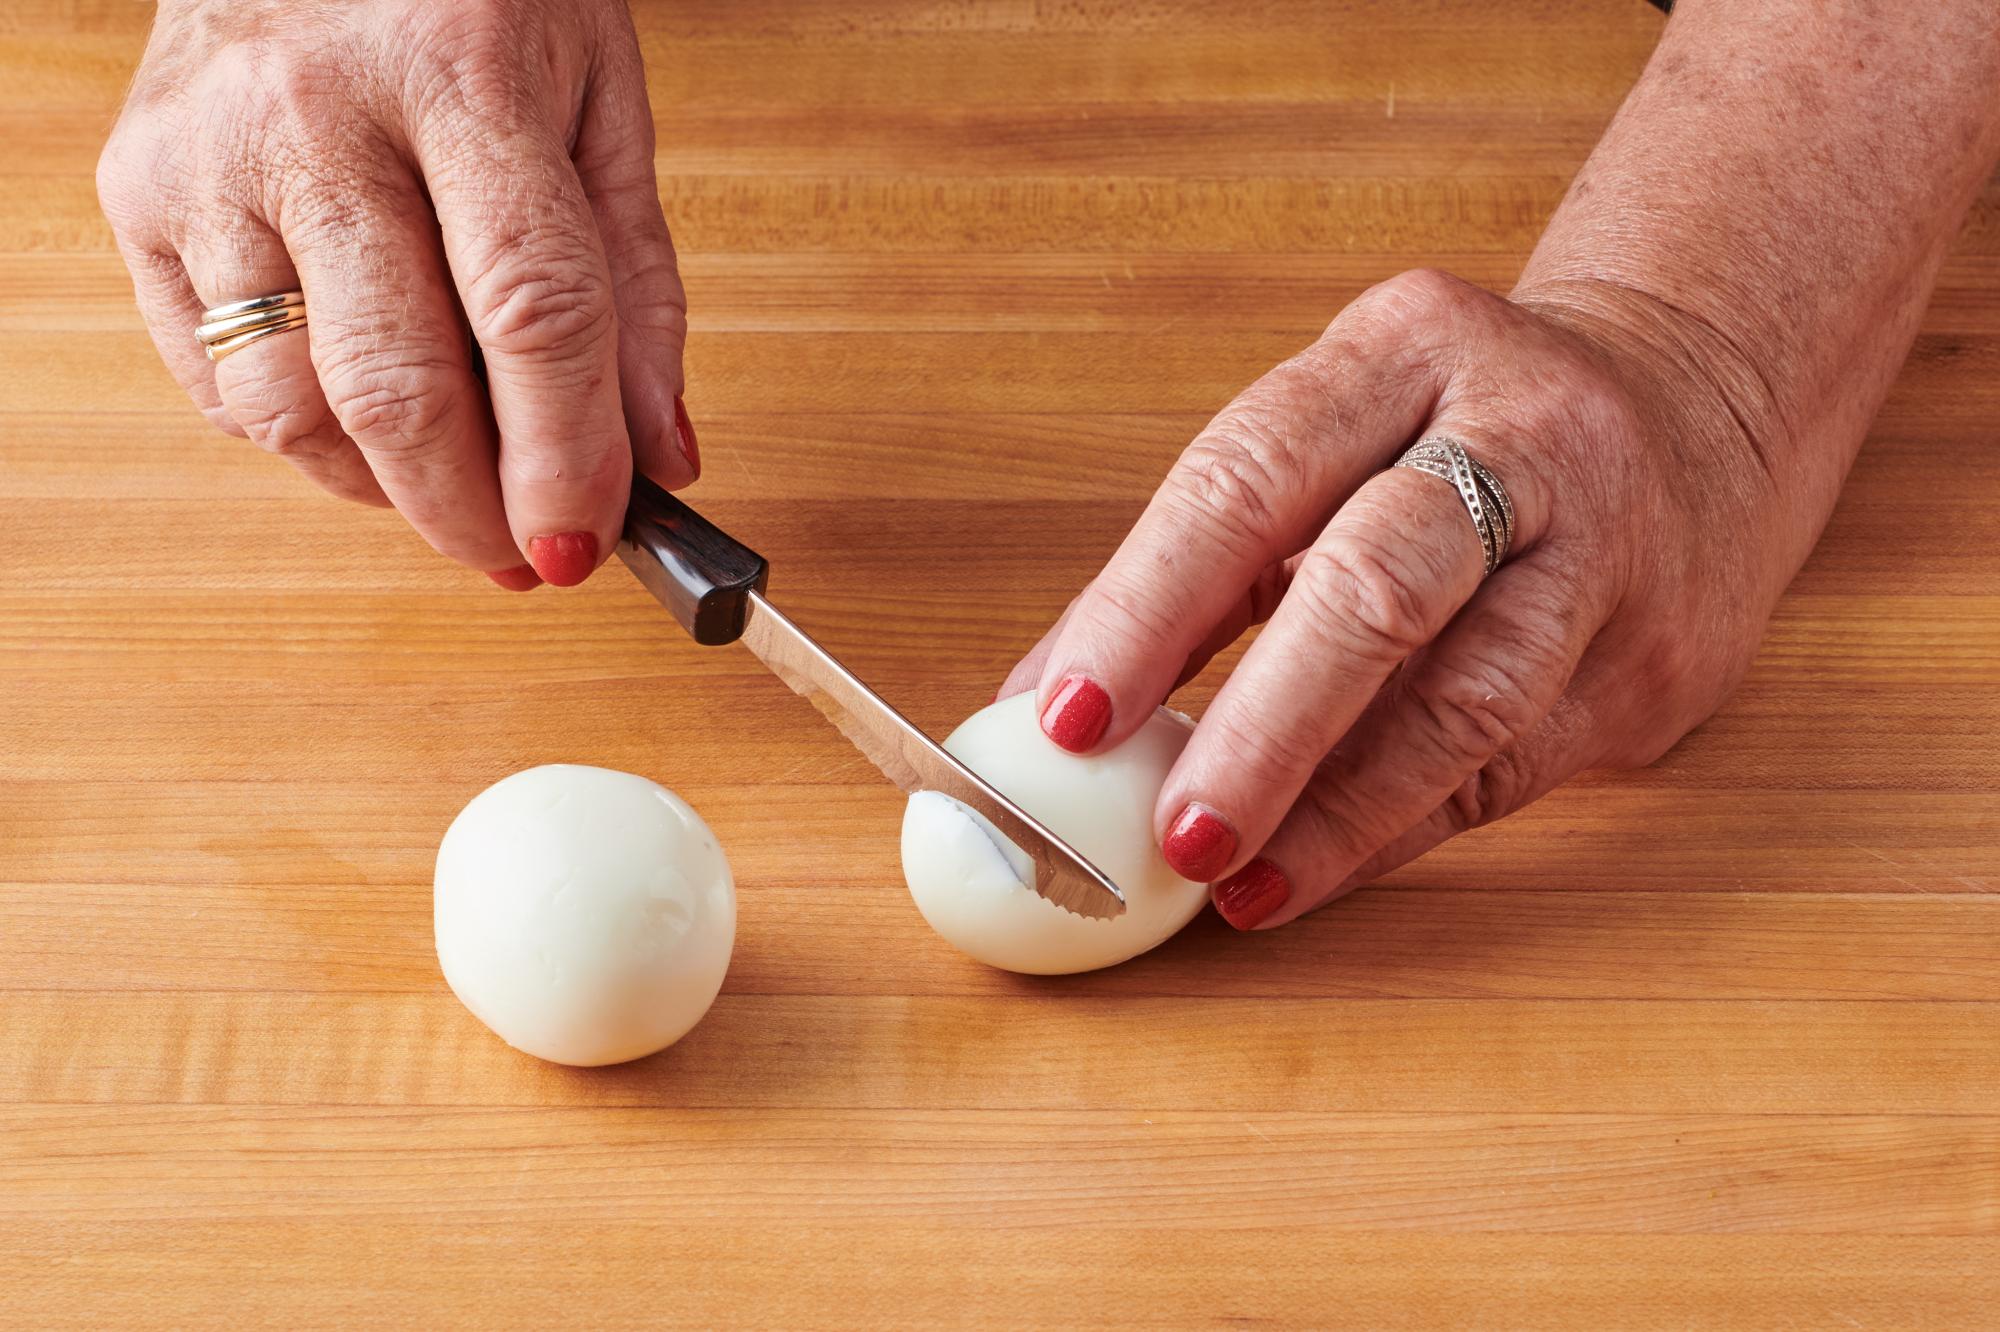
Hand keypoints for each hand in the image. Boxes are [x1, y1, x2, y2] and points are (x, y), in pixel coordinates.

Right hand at [97, 0, 695, 588]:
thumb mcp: (599, 100)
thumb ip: (636, 283)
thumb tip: (658, 455)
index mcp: (461, 72)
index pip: (530, 310)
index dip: (564, 456)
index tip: (587, 541)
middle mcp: (315, 113)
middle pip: (398, 386)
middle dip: (474, 512)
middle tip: (526, 553)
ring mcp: (207, 156)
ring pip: (289, 408)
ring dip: (386, 492)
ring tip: (453, 486)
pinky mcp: (134, 190)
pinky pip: (218, 385)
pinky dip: (306, 439)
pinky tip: (366, 416)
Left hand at [1000, 269, 1821, 928]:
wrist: (1702, 403)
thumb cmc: (1463, 431)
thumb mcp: (1339, 430)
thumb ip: (1205, 560)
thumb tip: (1047, 704)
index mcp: (1408, 349)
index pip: (1253, 476)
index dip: (1150, 605)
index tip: (1066, 717)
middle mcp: (1525, 434)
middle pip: (1381, 584)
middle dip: (1264, 727)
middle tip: (1174, 833)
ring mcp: (1612, 551)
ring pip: (1467, 704)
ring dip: (1337, 812)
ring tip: (1238, 881)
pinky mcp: (1656, 662)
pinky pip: (1509, 772)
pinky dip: (1397, 832)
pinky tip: (1315, 869)